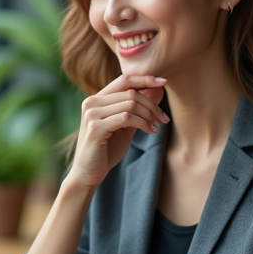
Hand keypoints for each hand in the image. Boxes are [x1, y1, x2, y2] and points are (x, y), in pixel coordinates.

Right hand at [66, 74, 168, 189]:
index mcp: (97, 99)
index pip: (124, 80)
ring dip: (149, 115)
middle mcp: (91, 102)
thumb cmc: (106, 150)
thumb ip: (137, 109)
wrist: (88, 174)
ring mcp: (92, 114)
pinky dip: (143, 123)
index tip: (164, 82)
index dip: (145, 79)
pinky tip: (150, 131)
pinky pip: (126, 118)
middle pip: (130, 92)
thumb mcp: (125, 126)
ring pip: (130, 104)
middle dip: (152, 104)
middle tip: (163, 118)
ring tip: (156, 126)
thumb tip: (157, 90)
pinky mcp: (95, 127)